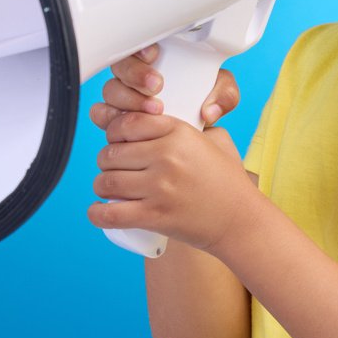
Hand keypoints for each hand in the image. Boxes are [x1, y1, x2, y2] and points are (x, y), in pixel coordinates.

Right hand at [88, 44, 240, 128]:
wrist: (196, 133)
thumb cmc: (204, 104)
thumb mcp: (221, 94)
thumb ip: (224, 95)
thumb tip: (210, 110)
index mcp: (156, 59)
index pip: (138, 43)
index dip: (140, 47)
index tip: (154, 55)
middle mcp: (135, 75)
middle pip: (120, 66)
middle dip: (135, 74)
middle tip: (157, 86)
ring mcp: (123, 97)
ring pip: (110, 91)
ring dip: (128, 99)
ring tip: (154, 110)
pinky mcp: (115, 118)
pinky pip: (100, 113)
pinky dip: (108, 118)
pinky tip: (126, 124)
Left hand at [89, 111, 255, 251]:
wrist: (239, 220)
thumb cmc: (227, 181)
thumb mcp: (215, 140)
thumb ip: (189, 124)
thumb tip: (157, 117)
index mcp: (178, 132)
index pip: (127, 123)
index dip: (115, 133)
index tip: (118, 142)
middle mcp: (167, 156)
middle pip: (110, 153)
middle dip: (106, 163)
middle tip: (115, 170)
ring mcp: (160, 187)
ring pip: (106, 182)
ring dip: (102, 187)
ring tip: (109, 191)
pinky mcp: (155, 216)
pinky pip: (110, 214)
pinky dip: (97, 214)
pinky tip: (98, 212)